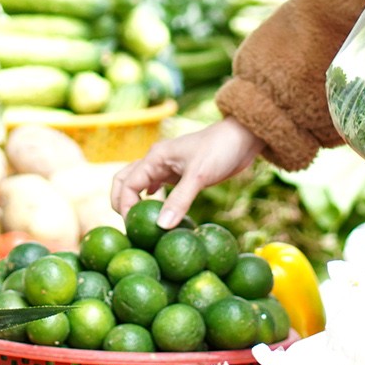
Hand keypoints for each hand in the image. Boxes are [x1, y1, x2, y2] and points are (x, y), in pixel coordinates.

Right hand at [110, 119, 265, 228]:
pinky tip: (157, 213)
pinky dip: (151, 200)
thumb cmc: (220, 150)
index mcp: (155, 157)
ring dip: (135, 201)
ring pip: (139, 184)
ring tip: (140, 224)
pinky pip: (156, 187)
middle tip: (130, 226)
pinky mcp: (179, 174)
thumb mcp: (199, 176)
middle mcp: (156, 161)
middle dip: (121, 202)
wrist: (242, 138)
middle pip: (124, 180)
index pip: (127, 184)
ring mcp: (167, 167)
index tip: (133, 227)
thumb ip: (180, 200)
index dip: (125, 206)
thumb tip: (161, 226)